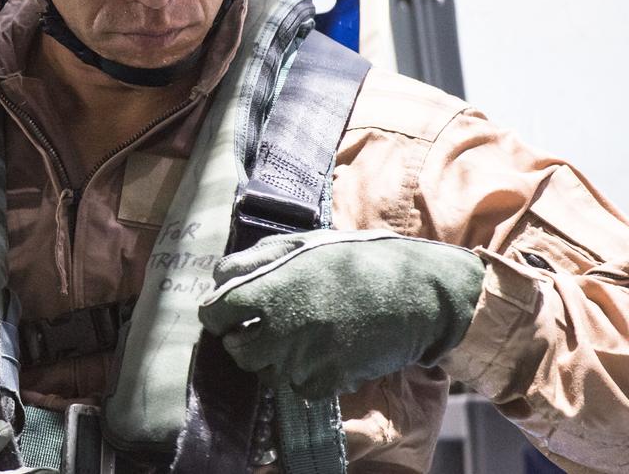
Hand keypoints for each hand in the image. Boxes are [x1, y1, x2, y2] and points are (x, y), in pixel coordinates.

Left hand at [197, 230, 484, 399]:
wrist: (418, 293)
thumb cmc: (357, 260)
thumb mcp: (302, 244)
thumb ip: (255, 260)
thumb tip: (219, 277)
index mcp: (269, 289)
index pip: (214, 315)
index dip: (219, 313)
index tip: (230, 310)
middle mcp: (281, 328)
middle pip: (236, 351)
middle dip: (241, 339)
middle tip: (260, 325)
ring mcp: (306, 359)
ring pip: (266, 373)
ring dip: (272, 358)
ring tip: (296, 334)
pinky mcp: (330, 381)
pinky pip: (298, 387)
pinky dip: (302, 374)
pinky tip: (319, 351)